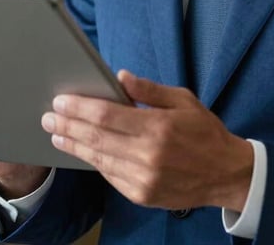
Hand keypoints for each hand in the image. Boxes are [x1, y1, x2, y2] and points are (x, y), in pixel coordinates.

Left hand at [41, 70, 252, 210]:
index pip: (107, 115)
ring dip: (74, 145)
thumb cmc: (204, 131)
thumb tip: (121, 77)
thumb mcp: (183, 100)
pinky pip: (109, 175)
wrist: (225, 174)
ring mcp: (143, 179)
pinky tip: (81, 150)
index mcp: (158, 127)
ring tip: (57, 133)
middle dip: (68, 125)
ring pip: (98, 159)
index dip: (80, 108)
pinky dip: (93, 161)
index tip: (61, 100)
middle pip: (96, 138)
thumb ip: (150, 90)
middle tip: (48, 116)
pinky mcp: (141, 194)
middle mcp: (147, 155)